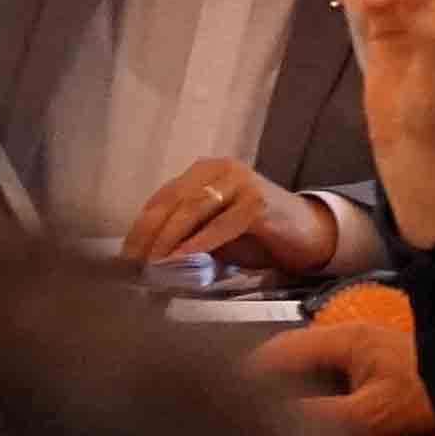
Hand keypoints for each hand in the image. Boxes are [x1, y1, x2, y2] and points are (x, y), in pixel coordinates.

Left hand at [125, 158, 339, 278]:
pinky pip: (221, 225)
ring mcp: (240, 182)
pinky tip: (183, 259)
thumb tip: (147, 258)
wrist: (310, 234)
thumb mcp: (215, 231)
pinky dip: (199, 244)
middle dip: (149, 236)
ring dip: (168, 241)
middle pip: (172, 202)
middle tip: (134, 266)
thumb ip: (187, 233)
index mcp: (204, 171)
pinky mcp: (258, 203)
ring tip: (153, 266)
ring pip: (192, 210)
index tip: (124, 257)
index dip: (140, 228)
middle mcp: (220, 169)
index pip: (161, 198)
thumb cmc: (258, 236)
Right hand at [249, 308, 434, 435]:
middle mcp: (351, 337)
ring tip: (266, 421)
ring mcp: (363, 352)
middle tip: (241, 413)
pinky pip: (330, 379)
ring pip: (310, 369)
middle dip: (267, 383)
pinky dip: (313, 397)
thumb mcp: (374, 412)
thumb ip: (324, 418)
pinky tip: (307, 422)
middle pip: (292, 357)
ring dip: (290, 392)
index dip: (251, 371)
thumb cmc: (433, 392)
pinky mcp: (374, 368)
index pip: (283, 348)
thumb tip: (278, 425)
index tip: (226, 394)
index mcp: (347, 338)